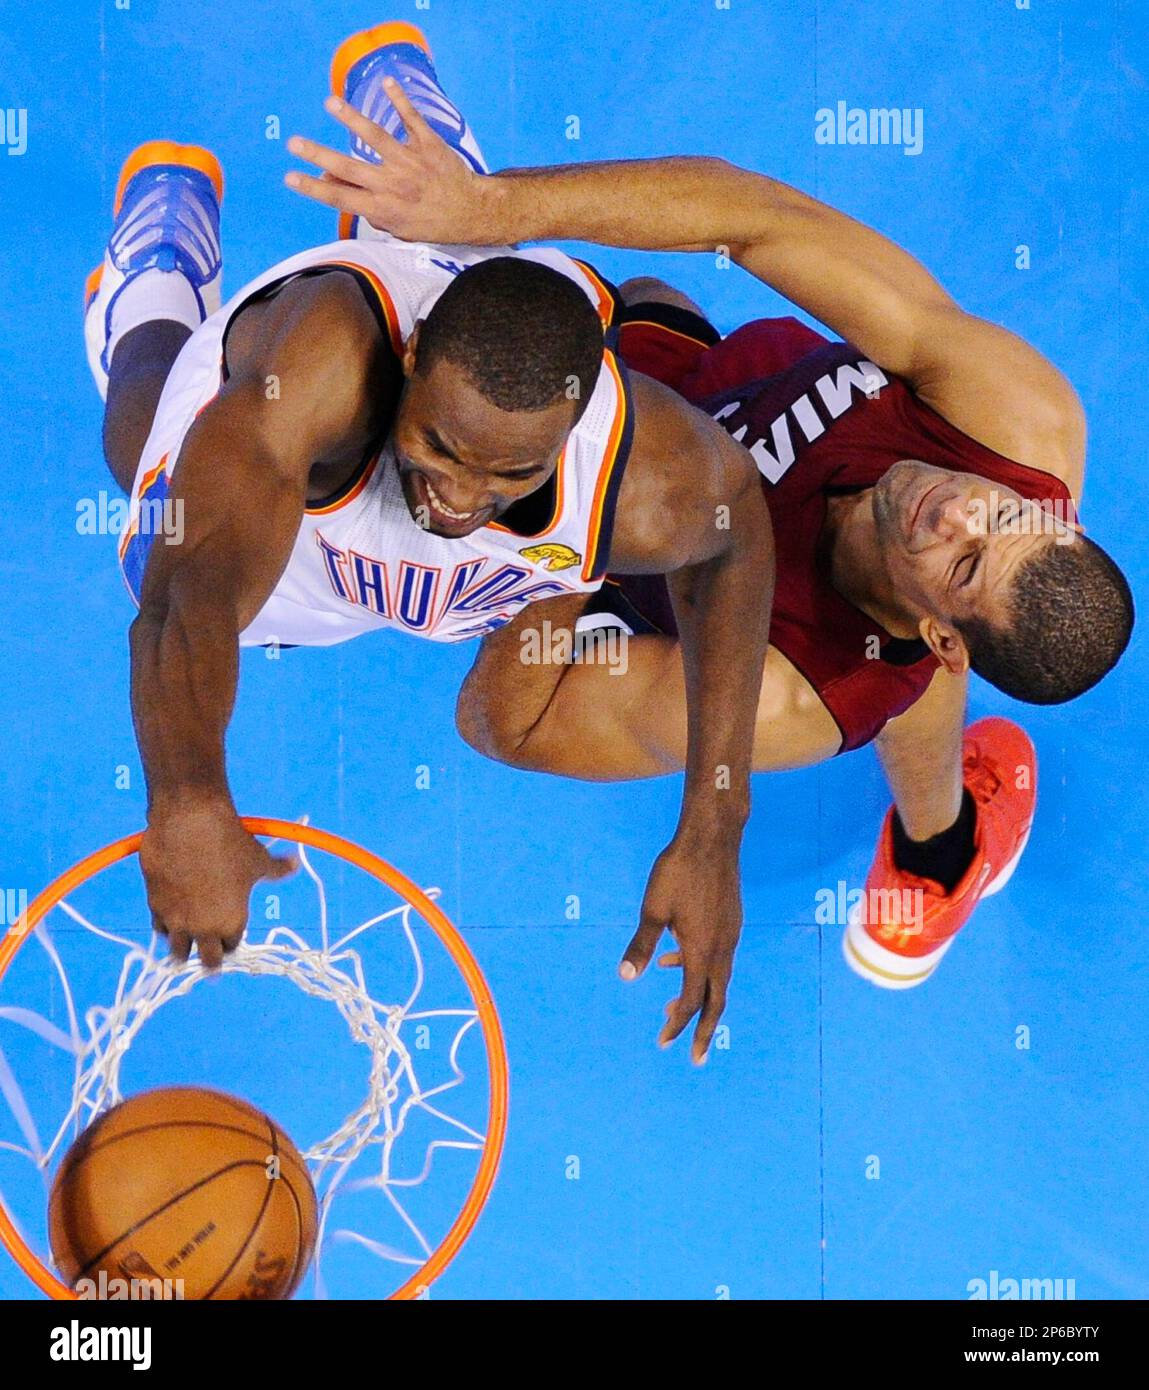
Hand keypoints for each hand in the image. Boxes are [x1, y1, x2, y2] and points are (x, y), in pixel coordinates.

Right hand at [139, 798, 295, 968]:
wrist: (189, 822)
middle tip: (209, 958)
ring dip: (182, 947)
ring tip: (185, 943)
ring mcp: (176, 919)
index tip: (230, 938)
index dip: (232, 943)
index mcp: (231, 923)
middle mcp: (202, 928)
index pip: (232, 948)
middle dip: (209, 960)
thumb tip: (295, 864)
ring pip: (176, 949)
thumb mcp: (258, 859)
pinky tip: (170, 918)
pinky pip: (158, 925)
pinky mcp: (154, 904)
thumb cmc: (230, 843)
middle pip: (206, 961)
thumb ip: (277, 869)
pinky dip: (165, 925)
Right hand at [284, 80, 490, 243]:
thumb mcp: (395, 226)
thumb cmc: (429, 222)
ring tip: (331, 103)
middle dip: (319, 155)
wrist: (470, 212)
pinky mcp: (427, 144)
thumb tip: (331, 183)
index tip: (290, 176)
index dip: (313, 188)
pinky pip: (411, 119)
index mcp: (382, 208)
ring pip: (377, 138)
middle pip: (349, 168)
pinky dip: (399, 100)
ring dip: (352, 119)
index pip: (340, 198)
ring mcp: (409, 162)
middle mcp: (392, 184)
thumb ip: (365, 206)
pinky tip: (387, 83)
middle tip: (294, 142)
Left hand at [620, 828, 743, 1063]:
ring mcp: (730, 933)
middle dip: (705, 1030)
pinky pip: (719, 956)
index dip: (677, 1024)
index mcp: (702, 950)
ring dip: (701, 997)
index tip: (662, 1042)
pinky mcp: (731, 920)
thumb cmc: (678, 870)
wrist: (712, 838)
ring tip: (673, 1005)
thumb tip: (627, 977)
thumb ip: (641, 945)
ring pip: (719, 978)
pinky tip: (677, 956)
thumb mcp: (652, 909)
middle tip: (696, 1058)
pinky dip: (701, 969)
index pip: (691, 1000)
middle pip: (716, 999)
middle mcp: (722, 947)